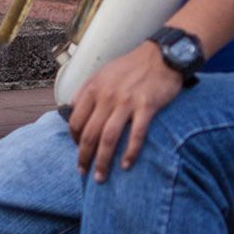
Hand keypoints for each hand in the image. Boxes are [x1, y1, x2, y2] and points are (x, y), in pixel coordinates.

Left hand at [66, 40, 184, 180]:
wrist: (162, 56)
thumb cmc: (131, 66)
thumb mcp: (103, 73)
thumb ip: (86, 91)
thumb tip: (71, 109)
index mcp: (93, 89)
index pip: (75, 120)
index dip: (74, 139)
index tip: (78, 150)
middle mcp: (106, 96)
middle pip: (89, 134)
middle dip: (84, 157)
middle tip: (83, 172)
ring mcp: (126, 102)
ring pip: (108, 138)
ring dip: (103, 161)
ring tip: (101, 177)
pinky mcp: (146, 106)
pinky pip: (136, 134)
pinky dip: (130, 152)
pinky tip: (126, 165)